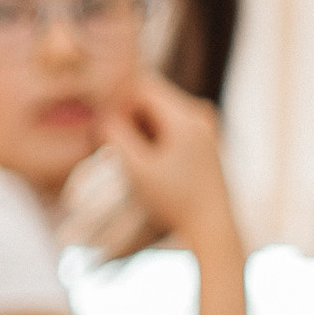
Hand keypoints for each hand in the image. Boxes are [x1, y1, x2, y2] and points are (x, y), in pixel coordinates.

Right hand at [101, 73, 234, 250]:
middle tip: (104, 135)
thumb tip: (101, 113)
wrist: (212, 228)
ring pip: (159, 111)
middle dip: (126, 111)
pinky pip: (170, 124)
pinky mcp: (203, 140)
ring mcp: (204, 127)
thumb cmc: (174, 201)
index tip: (100, 120)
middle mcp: (200, 114)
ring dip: (137, 123)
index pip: (143, 86)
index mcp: (186, 117)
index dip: (117, 98)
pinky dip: (150, 133)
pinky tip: (138, 155)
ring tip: (118, 147)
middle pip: (152, 96)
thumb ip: (116, 136)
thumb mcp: (138, 169)